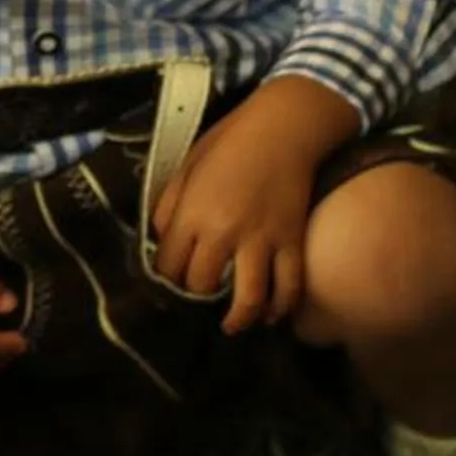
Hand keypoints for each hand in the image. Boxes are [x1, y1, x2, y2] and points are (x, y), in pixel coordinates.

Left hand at [150, 83, 344, 334]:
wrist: (283, 129)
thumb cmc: (228, 142)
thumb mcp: (185, 167)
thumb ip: (168, 205)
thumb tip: (161, 241)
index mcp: (193, 213)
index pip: (170, 265)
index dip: (165, 279)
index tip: (168, 282)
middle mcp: (225, 232)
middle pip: (203, 286)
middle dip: (195, 298)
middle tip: (195, 302)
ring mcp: (262, 240)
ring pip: (249, 298)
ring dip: (238, 319)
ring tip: (230, 326)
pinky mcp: (293, 242)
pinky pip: (289, 287)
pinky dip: (281, 308)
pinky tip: (270, 315)